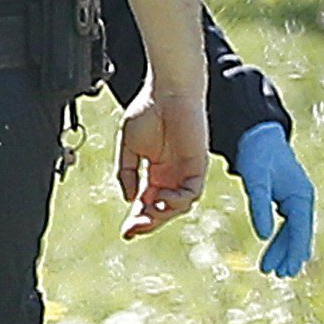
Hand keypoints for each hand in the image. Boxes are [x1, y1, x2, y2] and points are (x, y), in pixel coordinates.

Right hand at [117, 88, 209, 237]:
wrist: (167, 91)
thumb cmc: (148, 111)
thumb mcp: (128, 147)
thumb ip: (126, 173)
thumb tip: (129, 198)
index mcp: (154, 172)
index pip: (146, 203)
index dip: (136, 219)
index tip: (125, 232)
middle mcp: (171, 175)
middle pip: (161, 210)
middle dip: (148, 222)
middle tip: (134, 228)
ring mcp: (185, 172)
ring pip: (178, 206)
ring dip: (162, 215)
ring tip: (149, 212)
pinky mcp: (198, 166)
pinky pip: (192, 193)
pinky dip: (178, 201)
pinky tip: (163, 199)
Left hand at [231, 122, 314, 278]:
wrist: (257, 135)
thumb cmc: (257, 155)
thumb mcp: (255, 181)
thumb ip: (259, 207)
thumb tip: (262, 236)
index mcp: (301, 195)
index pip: (300, 229)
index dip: (294, 251)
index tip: (288, 269)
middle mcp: (303, 198)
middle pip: (299, 233)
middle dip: (289, 254)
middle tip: (279, 274)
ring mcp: (296, 198)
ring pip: (293, 230)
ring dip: (284, 249)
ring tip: (272, 269)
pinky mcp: (286, 198)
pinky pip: (287, 224)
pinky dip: (281, 239)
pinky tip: (273, 251)